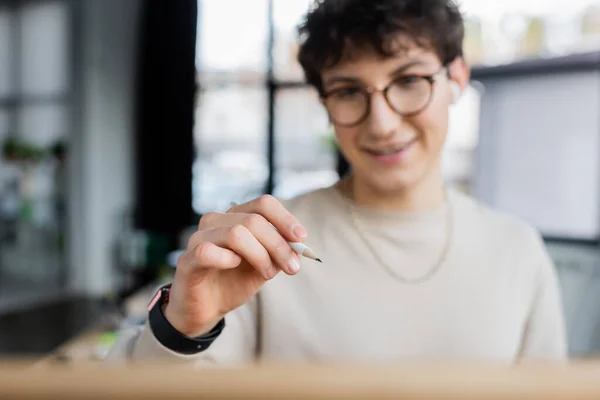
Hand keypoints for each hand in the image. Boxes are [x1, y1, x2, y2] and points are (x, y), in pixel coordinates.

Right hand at [163, 195, 306, 336]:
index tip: (301, 238)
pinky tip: (235, 265)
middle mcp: (216, 221)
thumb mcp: (265, 266)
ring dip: (260, 255)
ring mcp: (199, 238)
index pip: (263, 204)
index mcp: (236, 217)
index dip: (285, 218)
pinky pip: (207, 251)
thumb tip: (300, 245)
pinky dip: (226, 258)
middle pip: (254, 220)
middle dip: (278, 245)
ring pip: (236, 233)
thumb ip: (280, 253)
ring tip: (268, 273)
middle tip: (293, 268)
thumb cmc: (234, 281)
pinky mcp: (186, 260)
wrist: (207, 309)